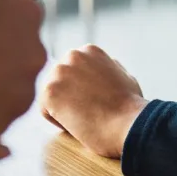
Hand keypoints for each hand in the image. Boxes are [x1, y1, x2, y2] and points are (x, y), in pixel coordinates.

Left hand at [39, 45, 147, 159]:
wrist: (128, 124)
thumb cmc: (130, 107)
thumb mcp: (125, 77)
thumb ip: (108, 69)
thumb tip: (104, 66)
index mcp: (89, 51)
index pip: (73, 71)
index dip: (83, 91)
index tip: (96, 102)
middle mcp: (72, 55)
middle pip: (60, 81)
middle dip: (70, 97)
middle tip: (89, 113)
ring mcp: (59, 72)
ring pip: (52, 95)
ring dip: (64, 109)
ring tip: (85, 117)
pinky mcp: (49, 91)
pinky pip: (45, 110)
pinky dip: (58, 121)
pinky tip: (77, 123)